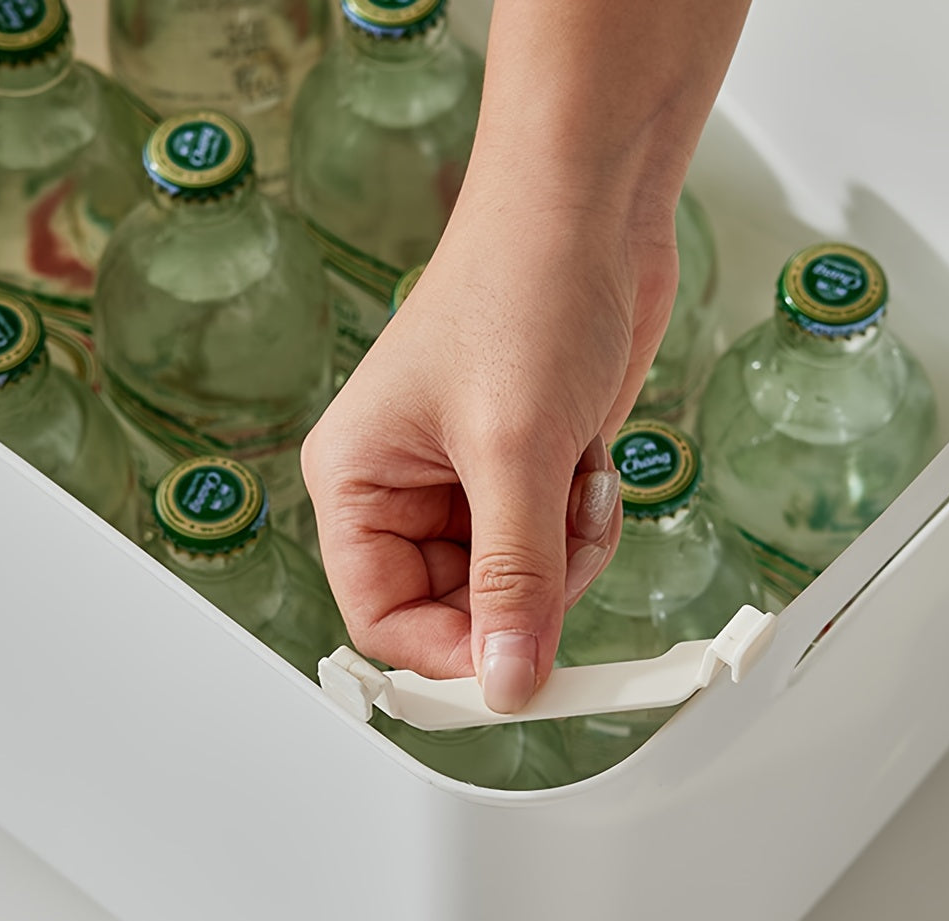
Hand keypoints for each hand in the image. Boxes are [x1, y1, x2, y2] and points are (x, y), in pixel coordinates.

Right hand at [301, 180, 679, 710]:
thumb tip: (506, 683)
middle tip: (564, 547)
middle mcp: (403, 492)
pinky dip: (584, 526)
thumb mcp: (514, 451)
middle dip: (525, 595)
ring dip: (564, 557)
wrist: (590, 209)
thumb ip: (513, 579)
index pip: (382, 618)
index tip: (518, 673)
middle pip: (456, 611)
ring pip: (515, 586)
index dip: (449, 656)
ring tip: (577, 482)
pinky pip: (554, 548)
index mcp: (358, 482)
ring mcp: (466, 485)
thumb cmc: (522, 288)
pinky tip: (589, 465)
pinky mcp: (523, 473)